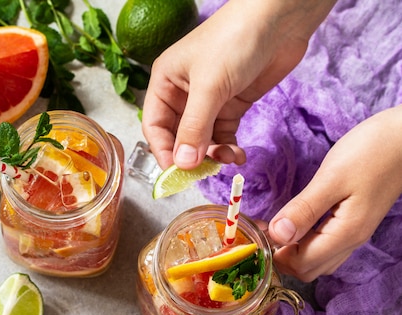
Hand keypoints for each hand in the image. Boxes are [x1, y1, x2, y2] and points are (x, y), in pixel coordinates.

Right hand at [142, 0, 335, 169]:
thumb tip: (182, 164)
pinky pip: (223, 135)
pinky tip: (239, 155)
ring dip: (213, 155)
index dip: (163, 152)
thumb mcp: (209, 86)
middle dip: (190, 156)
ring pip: (202, 140)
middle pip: (178, 137)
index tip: (176, 174)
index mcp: (166, 82)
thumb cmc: (234, 40)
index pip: (154, 126)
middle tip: (204, 173)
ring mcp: (209, 101)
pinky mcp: (232, 104)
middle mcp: (183, 94)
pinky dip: (229, 148)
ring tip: (228, 159)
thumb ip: (194, 127)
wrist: (280, 19)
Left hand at [269, 106, 401, 281]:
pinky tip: (292, 220)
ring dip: (291, 249)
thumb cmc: (371, 152)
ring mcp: (353, 233)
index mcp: (345, 234)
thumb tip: (276, 236)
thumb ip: (304, 209)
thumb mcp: (332, 178)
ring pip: (316, 259)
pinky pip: (324, 244)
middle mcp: (351, 241)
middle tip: (262, 228)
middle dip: (280, 256)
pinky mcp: (352, 221)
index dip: (275, 254)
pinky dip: (303, 240)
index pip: (301, 265)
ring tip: (273, 224)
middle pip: (308, 269)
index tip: (258, 232)